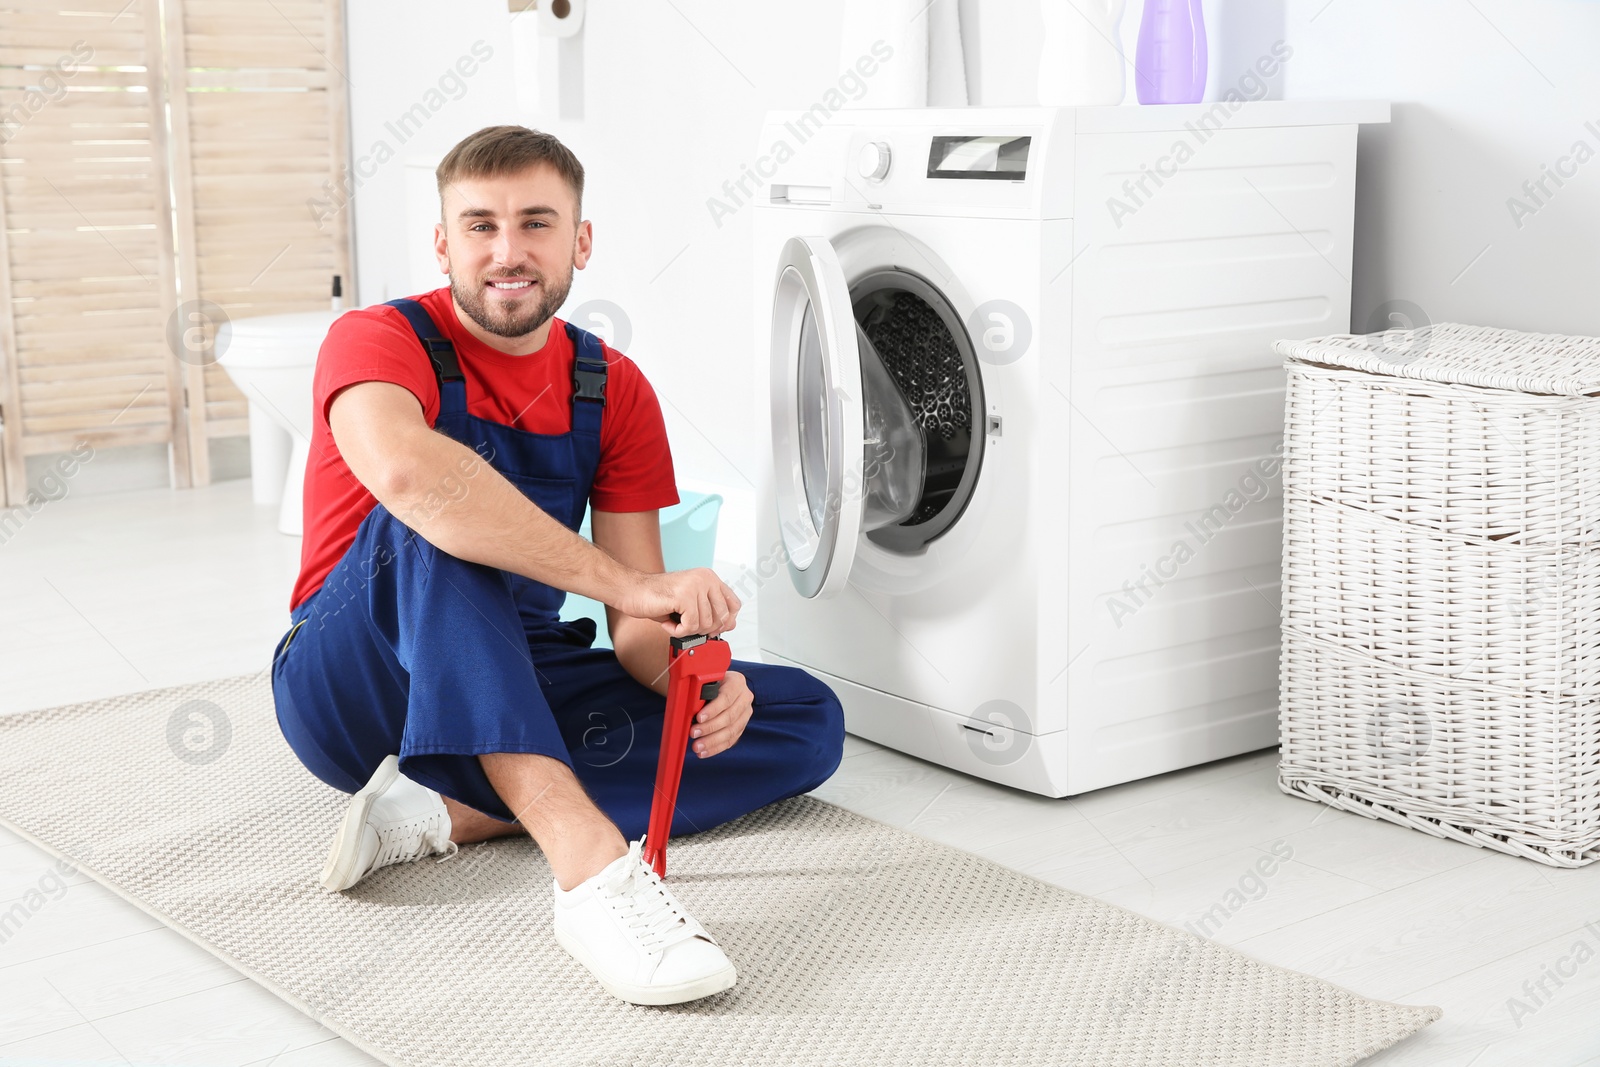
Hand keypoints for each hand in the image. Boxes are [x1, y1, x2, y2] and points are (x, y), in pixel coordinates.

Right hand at [619, 568, 740, 637]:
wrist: (632, 591)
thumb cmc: (658, 598)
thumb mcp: (690, 604)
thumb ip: (710, 611)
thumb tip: (730, 625)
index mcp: (709, 577)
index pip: (734, 604)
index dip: (726, 621)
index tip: (713, 628)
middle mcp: (705, 578)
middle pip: (722, 618)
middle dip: (704, 629)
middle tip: (687, 625)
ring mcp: (695, 585)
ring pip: (705, 624)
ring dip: (687, 630)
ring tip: (674, 620)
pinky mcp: (684, 596)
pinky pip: (690, 626)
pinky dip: (677, 630)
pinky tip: (668, 622)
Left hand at [688, 670, 751, 757]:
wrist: (723, 685)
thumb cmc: (711, 681)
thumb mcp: (707, 679)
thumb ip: (701, 689)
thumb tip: (689, 704)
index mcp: (736, 682)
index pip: (726, 697)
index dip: (713, 709)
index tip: (698, 718)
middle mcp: (745, 698)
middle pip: (729, 716)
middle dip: (710, 727)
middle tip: (693, 733)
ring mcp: (745, 714)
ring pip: (731, 731)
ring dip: (712, 741)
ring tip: (697, 746)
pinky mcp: (742, 726)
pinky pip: (731, 740)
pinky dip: (716, 748)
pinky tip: (704, 752)